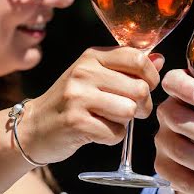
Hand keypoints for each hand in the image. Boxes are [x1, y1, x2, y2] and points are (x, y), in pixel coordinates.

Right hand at [19, 47, 164, 163]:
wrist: (33, 128)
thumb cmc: (70, 103)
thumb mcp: (95, 77)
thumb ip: (126, 69)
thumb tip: (160, 60)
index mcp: (92, 56)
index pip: (137, 57)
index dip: (151, 77)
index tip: (145, 88)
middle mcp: (84, 71)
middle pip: (139, 89)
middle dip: (141, 106)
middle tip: (128, 111)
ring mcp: (78, 96)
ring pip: (129, 111)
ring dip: (125, 123)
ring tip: (108, 121)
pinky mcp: (76, 121)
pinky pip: (115, 133)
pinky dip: (112, 137)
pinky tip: (97, 132)